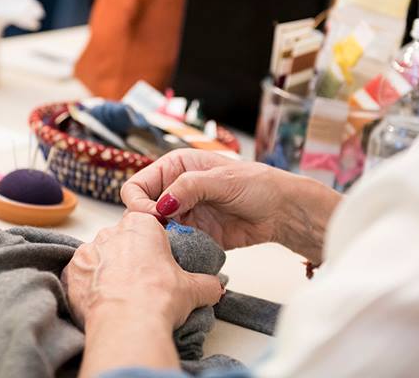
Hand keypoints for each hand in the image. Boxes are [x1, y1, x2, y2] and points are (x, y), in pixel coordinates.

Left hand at [63, 212, 223, 329]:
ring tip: (121, 295)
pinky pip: (81, 275)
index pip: (146, 225)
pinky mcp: (72, 271)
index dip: (153, 245)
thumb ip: (207, 283)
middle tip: (142, 283)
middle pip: (122, 240)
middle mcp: (111, 231)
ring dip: (108, 271)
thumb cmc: (158, 298)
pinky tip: (103, 301)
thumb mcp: (193, 290)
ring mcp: (88, 250)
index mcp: (141, 225)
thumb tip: (215, 288)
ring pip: (100, 256)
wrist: (127, 323)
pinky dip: (90, 286)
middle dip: (129, 257)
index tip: (157, 263)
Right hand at [121, 150, 287, 250]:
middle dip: (149, 223)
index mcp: (175, 167)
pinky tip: (185, 252)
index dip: (140, 202)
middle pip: (143, 210)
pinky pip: (174, 244)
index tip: (155, 216)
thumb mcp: (222, 180)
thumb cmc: (257, 184)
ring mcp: (184, 213)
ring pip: (156, 230)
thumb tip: (162, 203)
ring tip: (177, 243)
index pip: (138, 185)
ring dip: (162, 239)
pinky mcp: (194, 234)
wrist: (280, 211)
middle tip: (165, 233)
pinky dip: (175, 250)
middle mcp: (175, 189)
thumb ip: (190, 187)